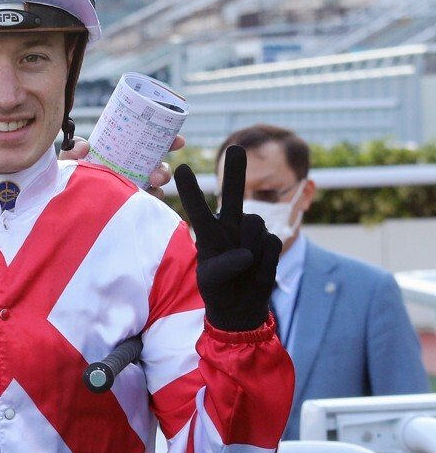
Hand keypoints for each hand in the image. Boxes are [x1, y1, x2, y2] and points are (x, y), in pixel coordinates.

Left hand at [61, 135, 184, 198]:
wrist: (62, 203)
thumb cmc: (69, 176)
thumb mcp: (70, 161)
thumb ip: (74, 150)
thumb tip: (85, 146)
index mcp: (124, 156)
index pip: (150, 146)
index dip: (167, 142)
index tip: (178, 141)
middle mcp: (133, 173)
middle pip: (157, 169)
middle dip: (164, 170)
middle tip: (157, 175)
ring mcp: (132, 192)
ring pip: (155, 189)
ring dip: (155, 190)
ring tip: (149, 188)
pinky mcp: (130, 209)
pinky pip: (146, 208)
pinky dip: (148, 206)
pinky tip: (143, 204)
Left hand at [175, 145, 280, 331]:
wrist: (241, 305)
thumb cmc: (219, 287)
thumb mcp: (211, 279)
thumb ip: (223, 267)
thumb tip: (246, 254)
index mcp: (208, 232)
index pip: (198, 209)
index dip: (191, 189)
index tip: (182, 168)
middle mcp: (229, 225)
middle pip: (233, 195)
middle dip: (236, 172)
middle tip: (236, 148)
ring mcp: (251, 232)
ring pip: (255, 224)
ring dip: (250, 246)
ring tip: (244, 267)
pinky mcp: (270, 243)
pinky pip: (270, 243)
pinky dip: (265, 261)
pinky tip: (258, 270)